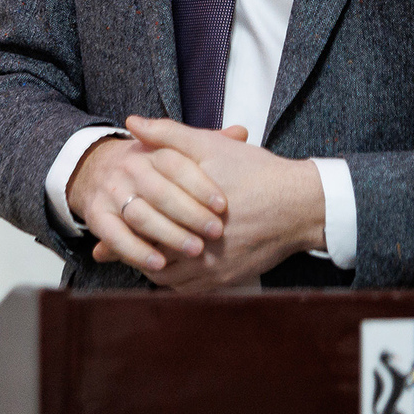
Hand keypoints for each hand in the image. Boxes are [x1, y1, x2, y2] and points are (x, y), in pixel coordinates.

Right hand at [67, 125, 243, 274]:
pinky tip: (159, 263)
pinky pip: (115, 236)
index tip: (223, 205)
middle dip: (190, 214)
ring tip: (195, 251)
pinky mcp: (97, 215)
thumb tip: (241, 133)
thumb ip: (207, 142)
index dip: (201, 185)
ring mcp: (112, 192)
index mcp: (152, 151)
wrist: (95, 169)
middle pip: (160, 192)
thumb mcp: (176, 148)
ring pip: (140, 215)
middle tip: (216, 232)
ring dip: (168, 234)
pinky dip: (136, 251)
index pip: (177, 164)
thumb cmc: (149, 165)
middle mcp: (130, 169)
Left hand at [112, 116, 326, 292]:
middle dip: (130, 245)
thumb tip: (132, 123)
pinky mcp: (225, 282)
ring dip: (151, 264)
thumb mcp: (211, 145)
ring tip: (143, 248)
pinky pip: (186, 290)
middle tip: (117, 237)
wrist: (299, 205)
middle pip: (146, 254)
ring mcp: (211, 270)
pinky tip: (171, 263)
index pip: (138, 224)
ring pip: (163, 277)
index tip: (113, 213)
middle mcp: (196, 247)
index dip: (122, 219)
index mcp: (185, 212)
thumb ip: (169, 134)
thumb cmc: (256, 173)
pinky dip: (173, 279)